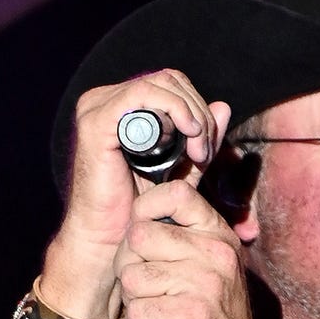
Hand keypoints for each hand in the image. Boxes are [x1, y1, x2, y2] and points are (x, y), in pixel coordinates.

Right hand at [39, 68, 228, 318]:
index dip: (199, 109)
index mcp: (121, 106)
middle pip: (171, 80)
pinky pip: (144, 95)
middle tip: (206, 152)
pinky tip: (190, 136)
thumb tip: (223, 106)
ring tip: (200, 153)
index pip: (172, 84)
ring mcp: (97, 107)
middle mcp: (104, 100)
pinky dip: (176, 110)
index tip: (208, 148)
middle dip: (199, 113)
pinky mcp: (96, 122)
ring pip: (162, 83)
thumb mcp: (181, 166)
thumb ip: (199, 137)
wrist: (111, 239)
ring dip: (192, 115)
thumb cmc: (140, 207)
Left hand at [115, 170, 270, 318]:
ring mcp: (207, 282)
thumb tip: (137, 214)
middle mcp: (216, 252)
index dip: (144, 208)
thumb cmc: (216, 316)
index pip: (175, 193)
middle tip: (143, 287)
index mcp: (219, 234)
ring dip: (132, 300)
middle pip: (138, 236)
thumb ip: (184, 237)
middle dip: (128, 265)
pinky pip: (138, 309)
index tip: (141, 236)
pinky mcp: (193, 315)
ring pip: (132, 275)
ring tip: (151, 311)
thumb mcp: (211, 266)